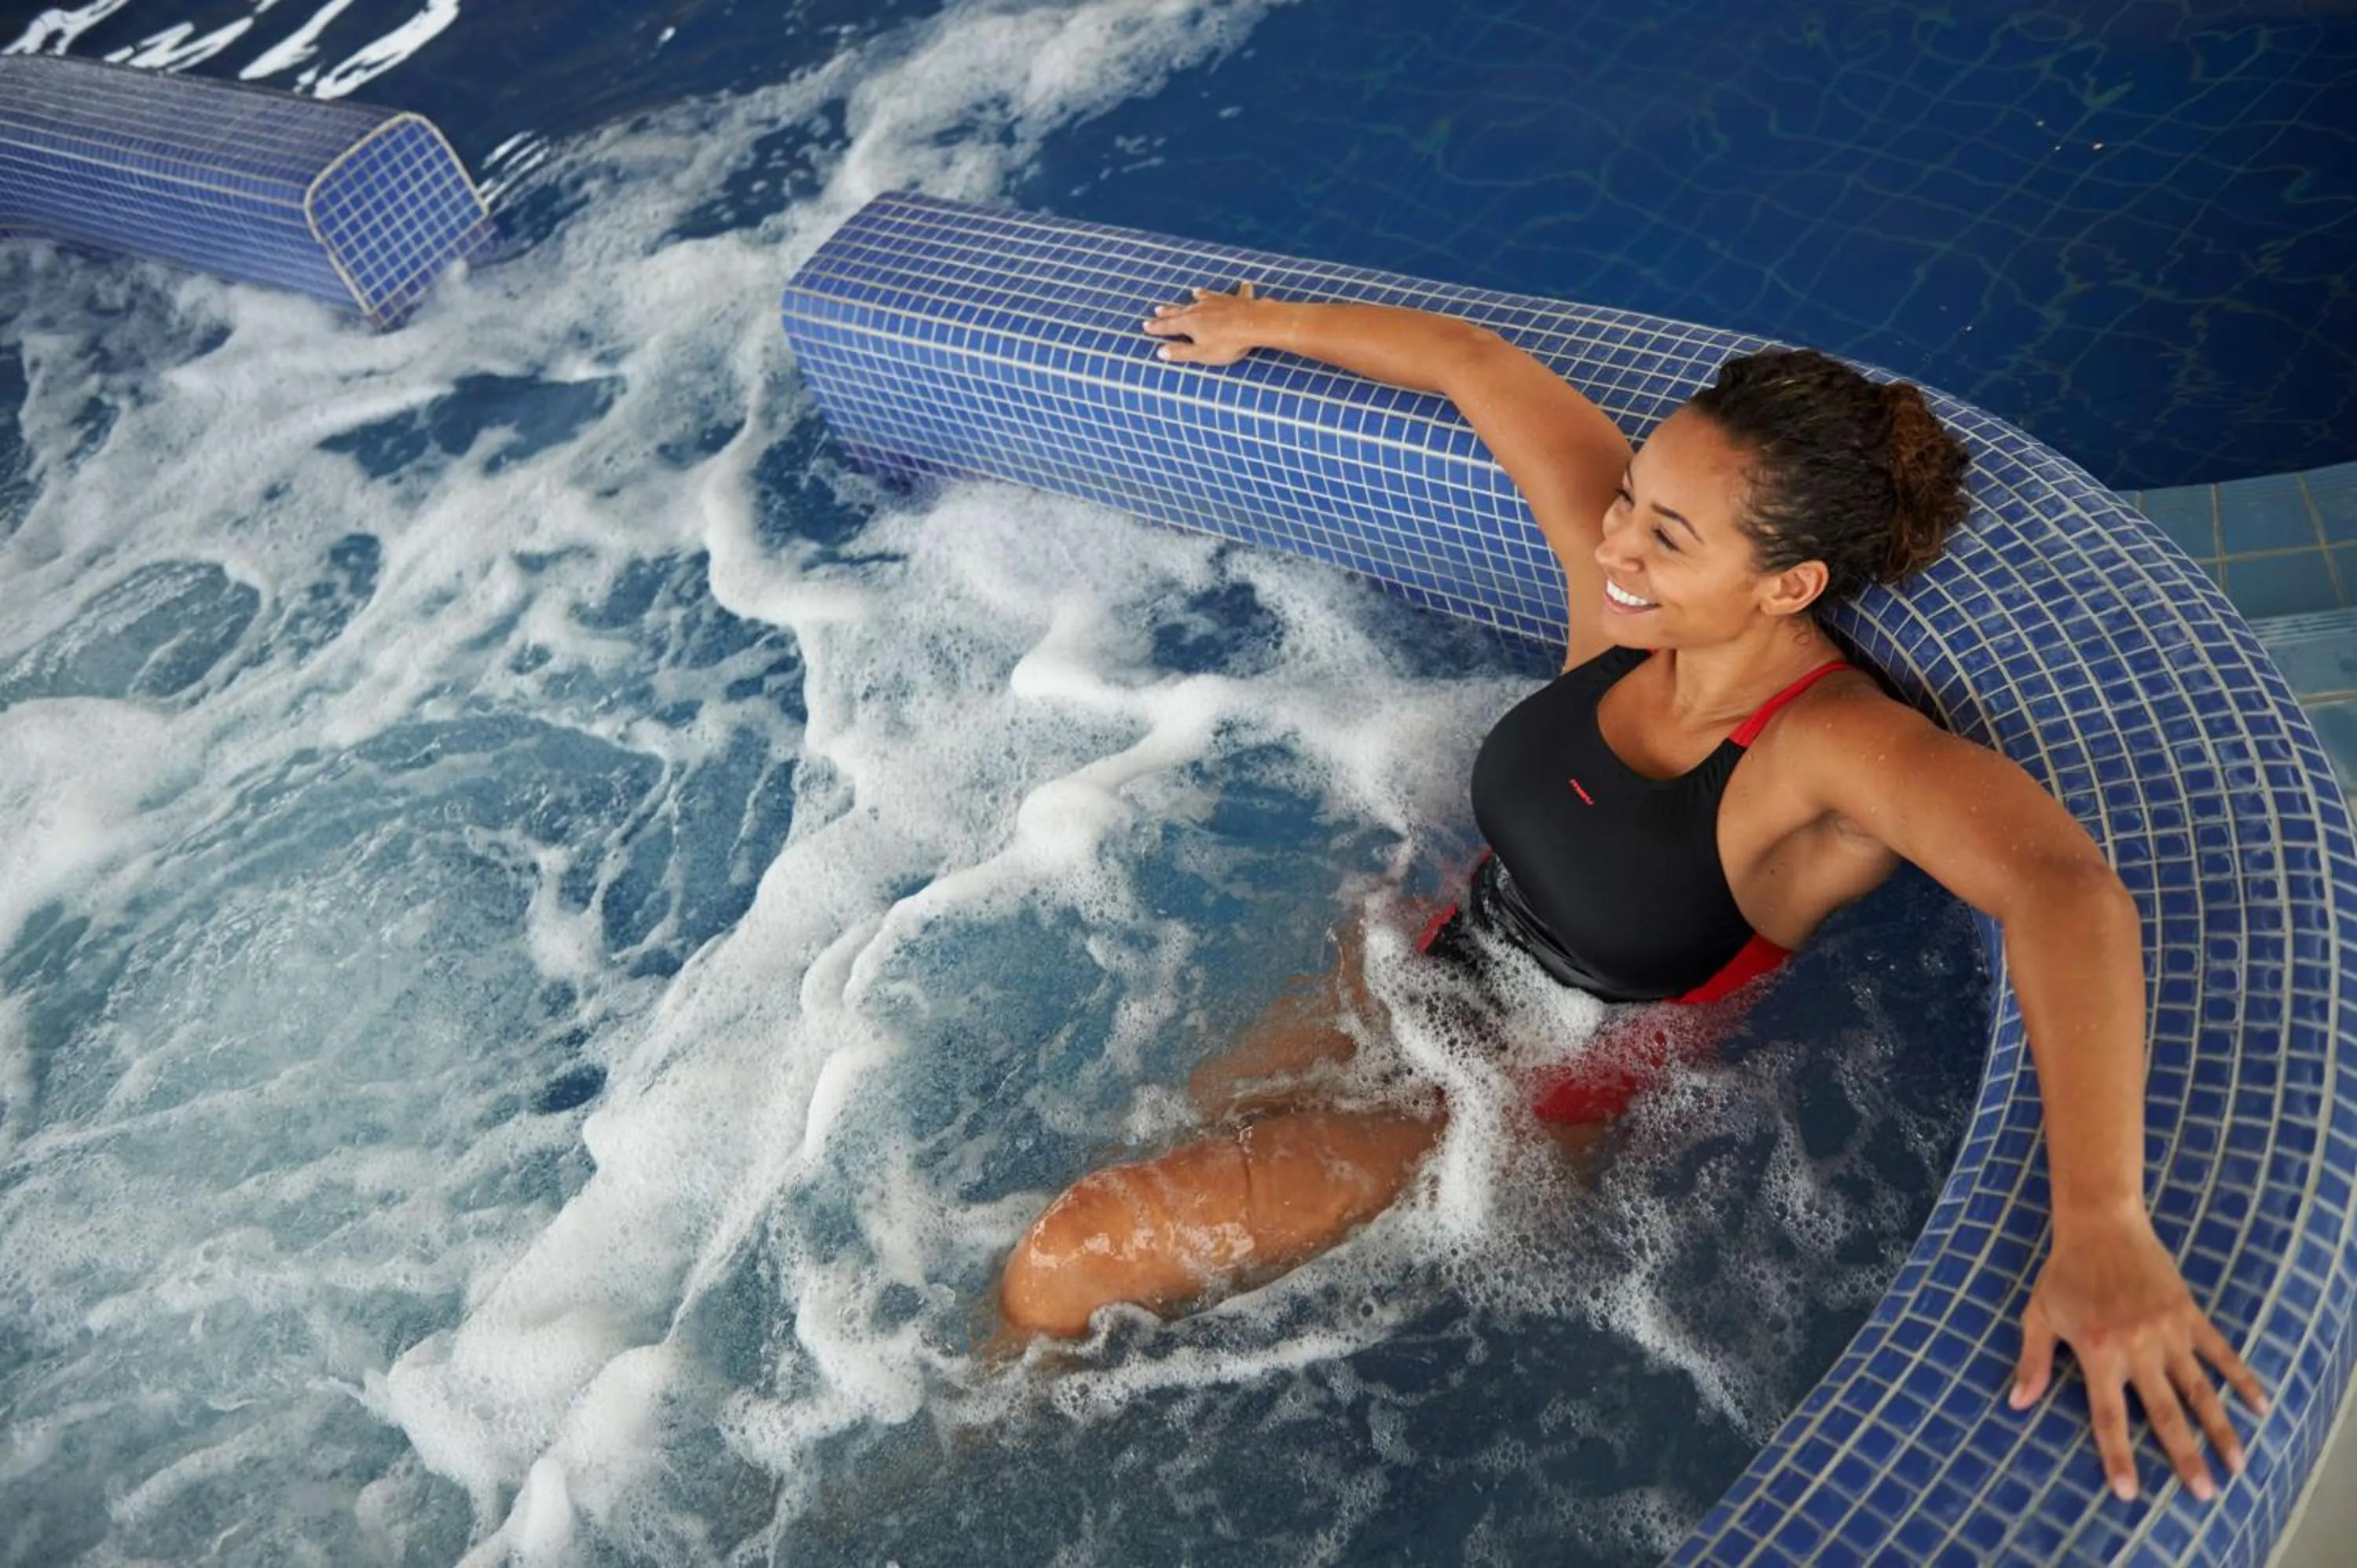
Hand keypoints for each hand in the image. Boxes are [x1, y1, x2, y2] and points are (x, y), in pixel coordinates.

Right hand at [1141, 283, 1267, 364]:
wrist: (1254, 325)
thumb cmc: (1227, 343)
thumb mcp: (1201, 353)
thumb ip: (1181, 353)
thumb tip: (1161, 352)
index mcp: (1190, 323)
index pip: (1168, 326)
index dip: (1156, 327)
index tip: (1145, 325)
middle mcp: (1201, 308)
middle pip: (1182, 310)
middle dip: (1169, 311)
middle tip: (1158, 309)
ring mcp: (1219, 302)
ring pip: (1206, 298)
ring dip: (1200, 295)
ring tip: (1194, 291)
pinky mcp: (1237, 300)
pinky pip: (1238, 294)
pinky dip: (1241, 289)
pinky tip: (1245, 283)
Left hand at [2011, 1211, 2266, 1501]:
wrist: (2101, 1224)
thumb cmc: (2064, 1273)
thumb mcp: (2038, 1314)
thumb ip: (2033, 1361)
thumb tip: (2017, 1403)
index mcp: (2098, 1352)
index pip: (2108, 1416)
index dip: (2118, 1455)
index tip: (2129, 1493)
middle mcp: (2137, 1347)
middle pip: (2165, 1413)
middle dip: (2185, 1456)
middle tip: (2204, 1493)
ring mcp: (2168, 1332)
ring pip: (2200, 1391)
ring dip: (2221, 1429)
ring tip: (2237, 1464)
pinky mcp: (2189, 1314)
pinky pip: (2221, 1352)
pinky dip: (2242, 1378)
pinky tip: (2260, 1405)